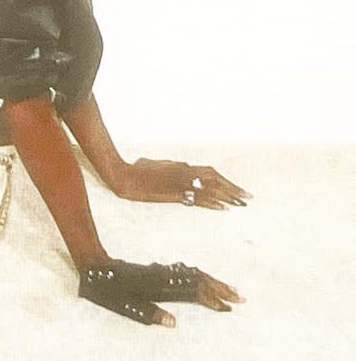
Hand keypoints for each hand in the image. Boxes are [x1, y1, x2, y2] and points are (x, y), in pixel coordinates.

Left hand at [79, 261, 242, 325]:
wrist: (93, 266)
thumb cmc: (107, 288)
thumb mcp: (124, 304)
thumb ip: (149, 313)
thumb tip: (174, 323)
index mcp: (159, 284)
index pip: (192, 289)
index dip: (211, 297)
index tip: (228, 306)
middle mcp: (163, 275)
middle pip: (198, 278)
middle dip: (220, 288)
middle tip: (240, 298)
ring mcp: (160, 272)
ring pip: (192, 274)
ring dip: (212, 281)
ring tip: (229, 290)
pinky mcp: (156, 272)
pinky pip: (183, 273)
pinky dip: (198, 278)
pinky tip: (204, 281)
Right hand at [114, 158, 249, 208]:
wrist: (124, 177)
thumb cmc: (137, 170)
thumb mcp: (158, 164)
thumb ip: (173, 166)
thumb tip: (184, 168)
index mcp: (182, 166)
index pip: (211, 173)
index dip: (226, 181)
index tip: (239, 189)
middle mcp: (183, 172)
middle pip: (215, 180)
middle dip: (232, 189)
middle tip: (247, 197)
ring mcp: (179, 183)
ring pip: (209, 189)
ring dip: (227, 196)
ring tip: (241, 204)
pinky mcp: (173, 194)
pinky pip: (197, 198)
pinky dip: (211, 203)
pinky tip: (222, 208)